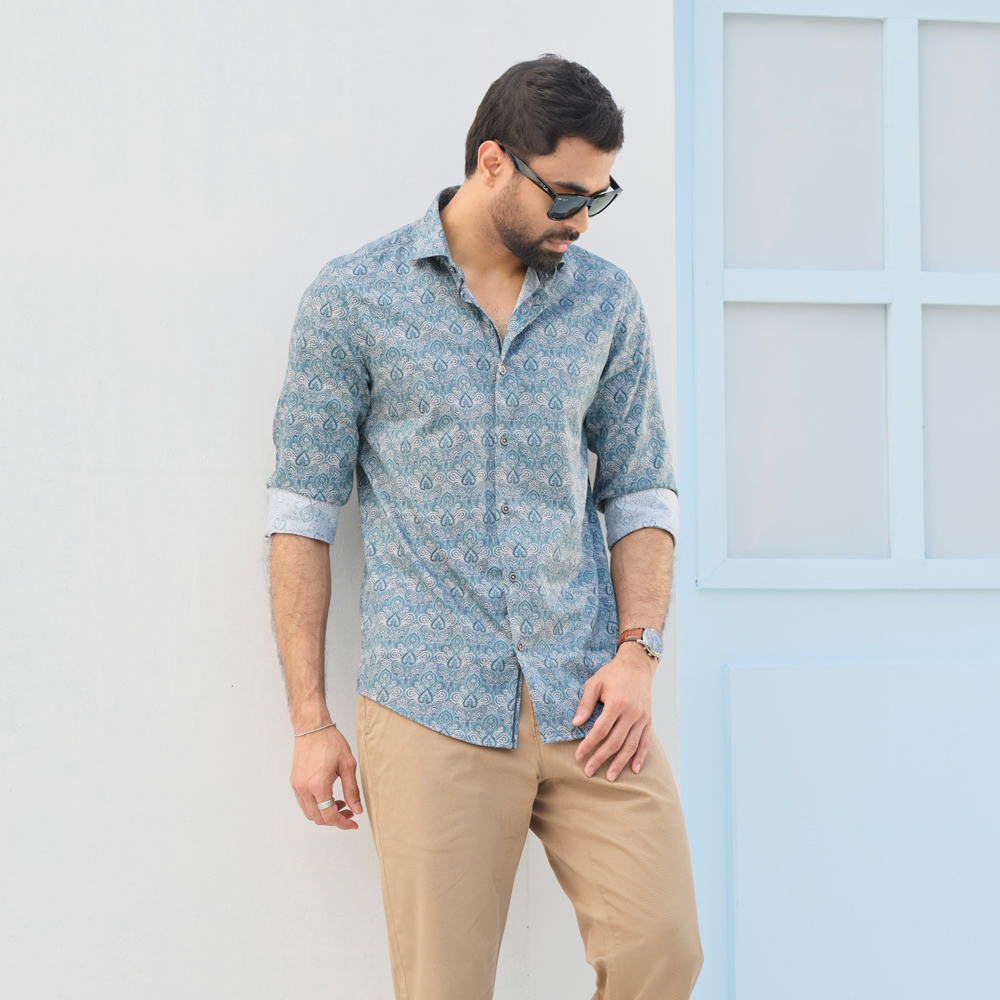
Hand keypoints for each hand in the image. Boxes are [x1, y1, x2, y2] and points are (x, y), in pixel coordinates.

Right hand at [290, 726, 363, 829]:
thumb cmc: (330, 741)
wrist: (312, 727)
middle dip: (336, 820)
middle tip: (350, 812)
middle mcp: (304, 789)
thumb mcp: (348, 765)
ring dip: (325, 814)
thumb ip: (352, 790)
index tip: (353, 823)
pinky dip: (316, 806)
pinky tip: (329, 797)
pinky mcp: (294, 782)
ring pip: (310, 813)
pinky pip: (304, 803)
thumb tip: (357, 809)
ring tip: (341, 803)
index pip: (329, 816)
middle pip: (318, 819)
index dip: (343, 823)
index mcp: (318, 785)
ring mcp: (297, 786)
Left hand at [571, 642, 656, 780]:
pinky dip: (640, 757)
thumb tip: (576, 723)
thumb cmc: (613, 673)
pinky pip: (645, 742)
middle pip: (615, 742)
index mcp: (617, 703)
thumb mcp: (595, 683)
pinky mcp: (648, 720)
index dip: (589, 745)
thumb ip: (586, 704)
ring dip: (620, 763)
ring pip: (630, 745)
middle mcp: (631, 713)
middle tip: (589, 771)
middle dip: (601, 758)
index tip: (579, 756)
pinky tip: (634, 769)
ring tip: (610, 777)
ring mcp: (642, 718)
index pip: (600, 730)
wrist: (636, 665)